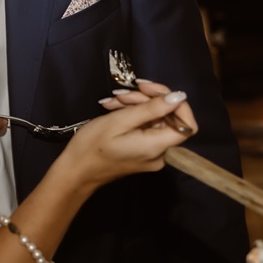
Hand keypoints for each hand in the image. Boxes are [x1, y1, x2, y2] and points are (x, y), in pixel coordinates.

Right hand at [60, 87, 196, 188]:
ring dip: (135, 105)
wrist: (75, 171)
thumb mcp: (120, 121)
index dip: (177, 104)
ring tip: (112, 101)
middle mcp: (160, 153)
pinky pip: (144, 128)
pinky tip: (113, 108)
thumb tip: (180, 97)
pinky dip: (131, 115)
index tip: (153, 90)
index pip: (187, 125)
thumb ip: (152, 109)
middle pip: (167, 118)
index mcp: (157, 147)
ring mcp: (151, 153)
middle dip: (146, 100)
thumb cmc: (93, 146)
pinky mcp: (142, 151)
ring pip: (154, 120)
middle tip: (121, 93)